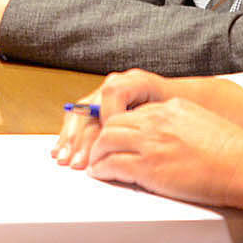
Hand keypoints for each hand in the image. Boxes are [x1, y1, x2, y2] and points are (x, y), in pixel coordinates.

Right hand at [53, 68, 178, 167]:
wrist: (181, 100)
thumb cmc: (178, 108)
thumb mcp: (169, 113)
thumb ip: (148, 122)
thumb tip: (128, 142)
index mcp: (132, 81)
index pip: (111, 97)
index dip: (106, 122)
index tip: (107, 147)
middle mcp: (114, 84)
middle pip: (91, 108)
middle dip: (82, 138)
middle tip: (78, 161)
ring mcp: (103, 93)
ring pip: (80, 114)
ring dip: (70, 138)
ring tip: (63, 159)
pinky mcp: (98, 104)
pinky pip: (79, 118)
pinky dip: (69, 135)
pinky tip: (61, 150)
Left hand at [85, 98, 242, 208]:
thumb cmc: (232, 151)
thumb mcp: (200, 121)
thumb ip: (178, 123)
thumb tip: (166, 137)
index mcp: (169, 107)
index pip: (132, 113)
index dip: (119, 126)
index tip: (114, 137)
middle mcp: (156, 120)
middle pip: (113, 123)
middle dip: (101, 137)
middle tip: (97, 150)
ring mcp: (150, 143)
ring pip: (106, 141)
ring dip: (96, 153)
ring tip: (94, 163)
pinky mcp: (148, 167)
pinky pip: (113, 165)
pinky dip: (102, 169)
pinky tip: (100, 174)